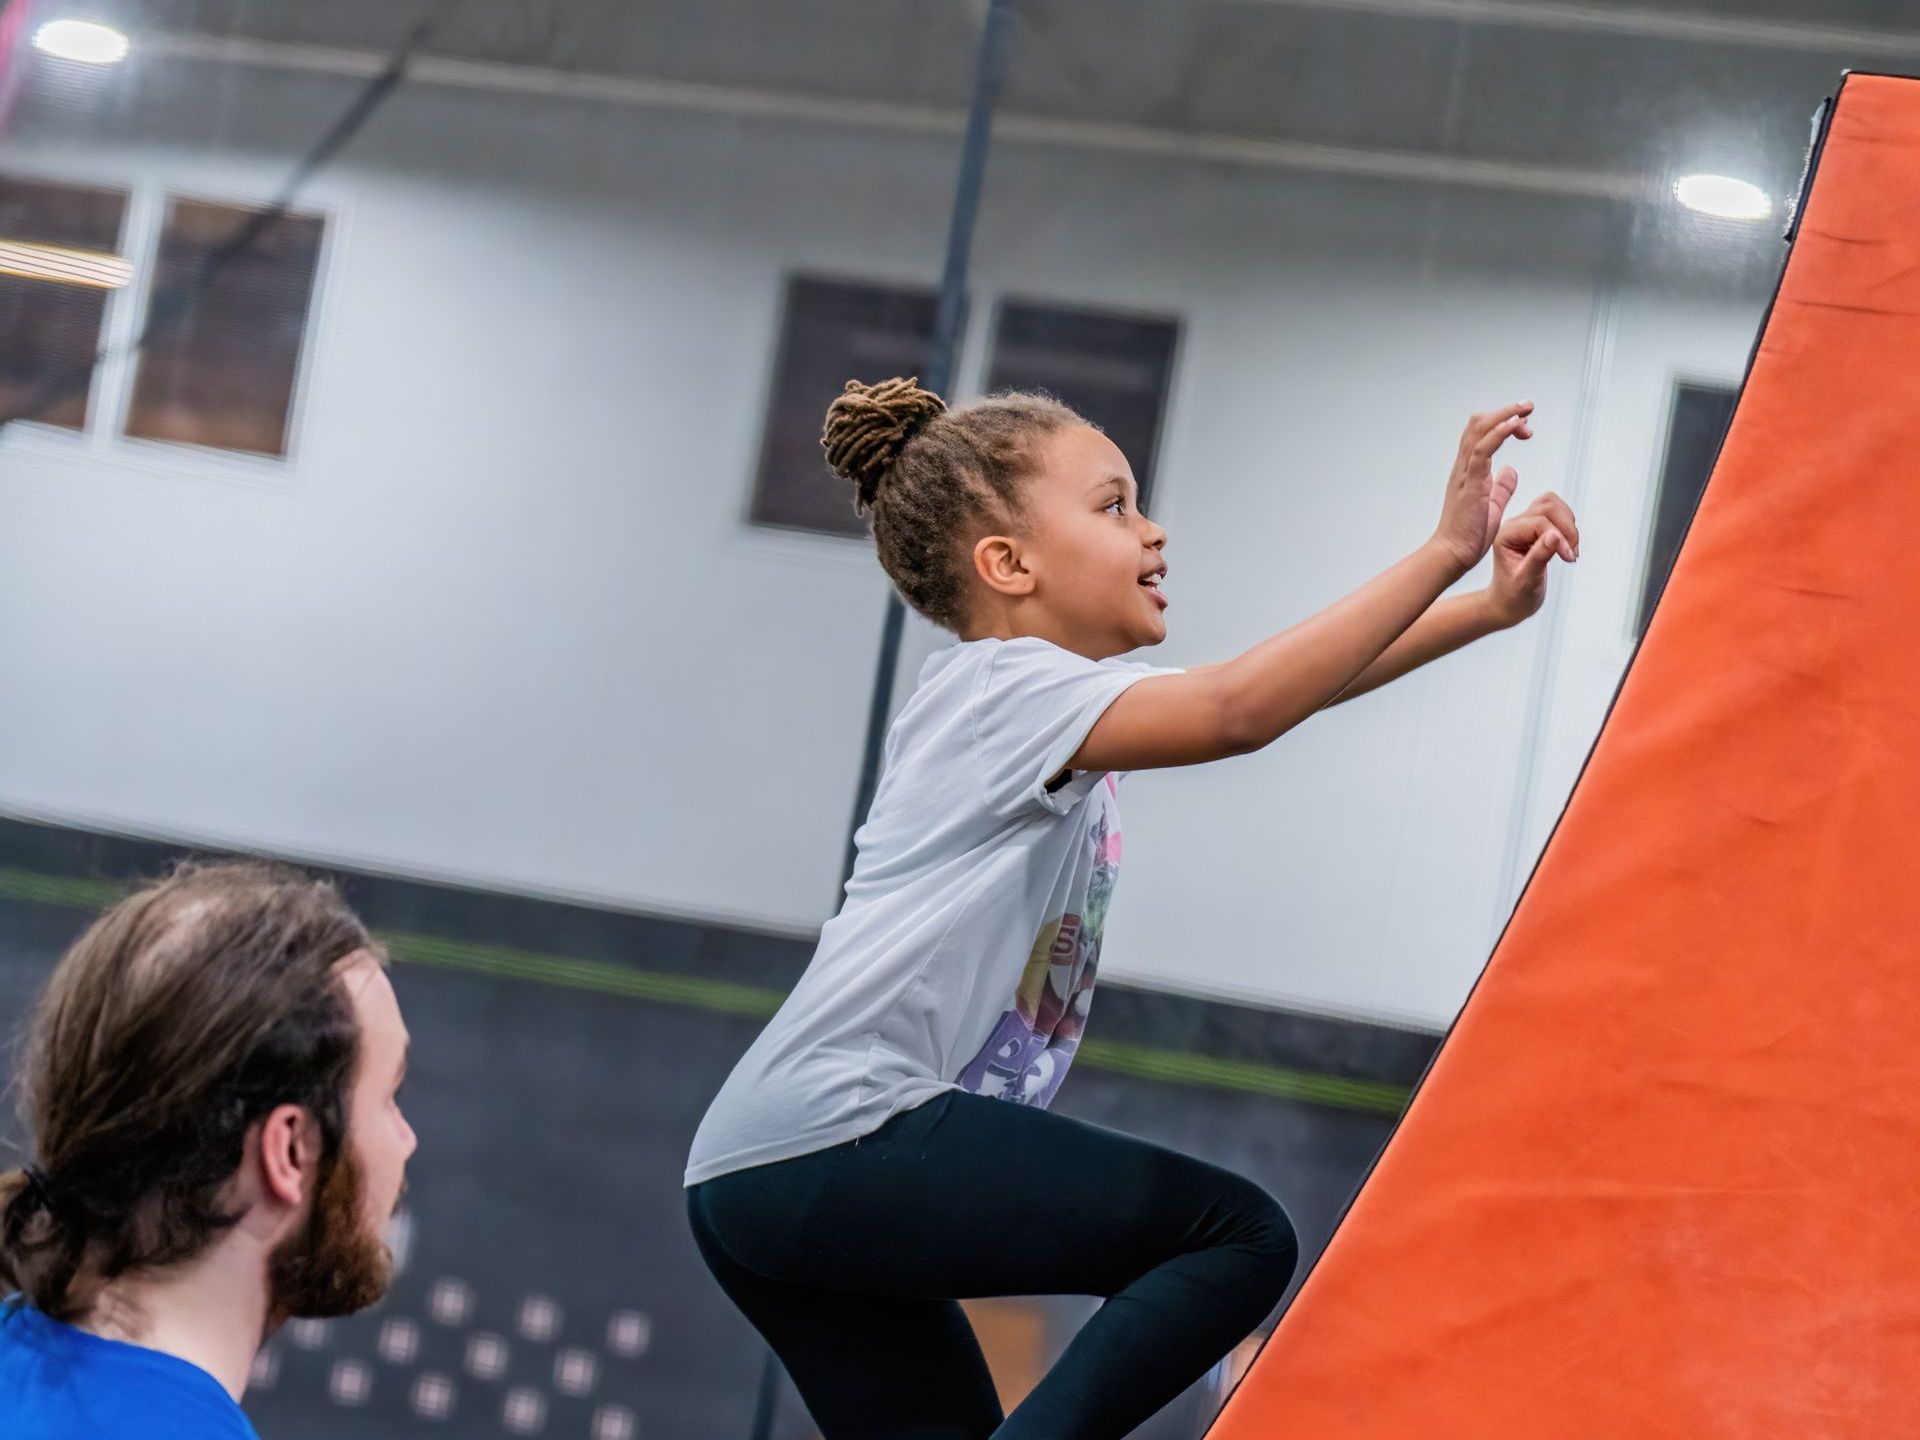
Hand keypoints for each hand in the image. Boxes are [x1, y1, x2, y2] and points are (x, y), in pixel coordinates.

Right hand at [1433, 403, 1532, 572]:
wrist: (1453, 553)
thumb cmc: (1469, 534)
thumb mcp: (1492, 505)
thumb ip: (1501, 486)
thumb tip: (1511, 471)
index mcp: (1468, 471)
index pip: (1480, 433)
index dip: (1502, 423)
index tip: (1524, 426)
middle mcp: (1464, 466)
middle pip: (1478, 424)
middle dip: (1506, 411)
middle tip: (1528, 409)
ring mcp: (1465, 472)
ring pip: (1480, 429)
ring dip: (1506, 415)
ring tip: (1527, 409)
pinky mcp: (1471, 482)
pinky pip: (1483, 448)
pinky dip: (1499, 432)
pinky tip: (1515, 425)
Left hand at [1485, 492, 1578, 626]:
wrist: (1509, 604)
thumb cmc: (1513, 596)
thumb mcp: (1526, 580)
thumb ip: (1539, 556)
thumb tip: (1555, 535)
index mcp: (1506, 536)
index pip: (1539, 522)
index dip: (1559, 537)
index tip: (1569, 557)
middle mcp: (1514, 526)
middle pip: (1548, 506)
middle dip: (1566, 528)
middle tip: (1571, 553)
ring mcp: (1525, 525)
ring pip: (1552, 504)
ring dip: (1569, 524)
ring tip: (1571, 549)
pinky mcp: (1536, 528)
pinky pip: (1556, 513)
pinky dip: (1568, 525)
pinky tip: (1568, 546)